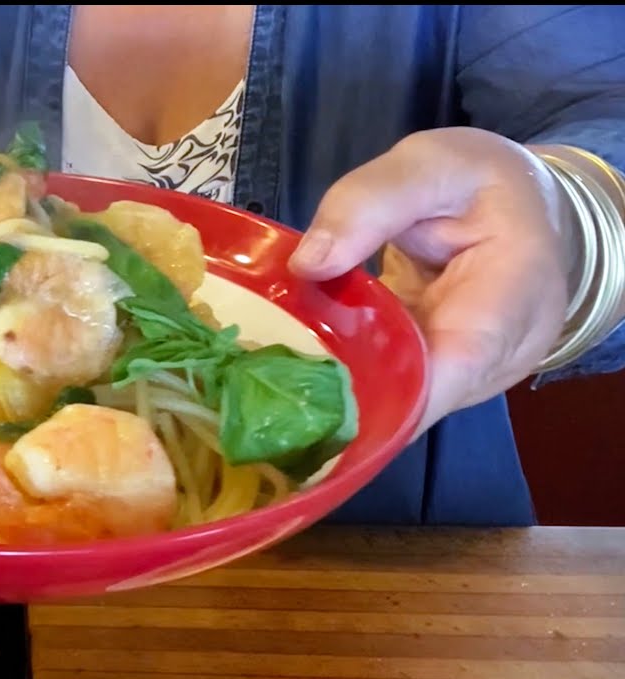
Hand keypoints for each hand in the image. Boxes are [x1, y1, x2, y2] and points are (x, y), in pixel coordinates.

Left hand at [288, 127, 577, 437]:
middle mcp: (504, 353)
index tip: (320, 402)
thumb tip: (308, 262)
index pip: (459, 363)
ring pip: (402, 403)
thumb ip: (369, 203)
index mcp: (517, 292)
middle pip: (421, 398)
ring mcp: (473, 375)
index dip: (391, 396)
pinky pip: (393, 390)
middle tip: (264, 385)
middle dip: (345, 399)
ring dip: (340, 395)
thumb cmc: (480, 183)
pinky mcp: (442, 378)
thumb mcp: (430, 165)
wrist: (523, 206)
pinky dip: (345, 381)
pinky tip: (294, 368)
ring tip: (270, 375)